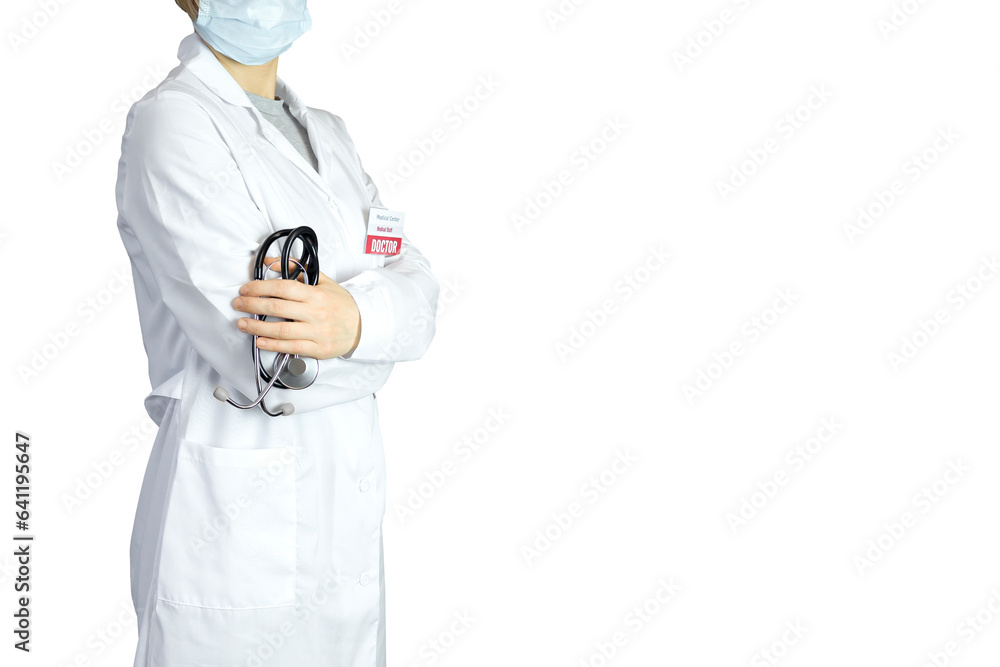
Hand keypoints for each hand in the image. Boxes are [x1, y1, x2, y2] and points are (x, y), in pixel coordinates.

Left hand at [231, 257, 360, 359]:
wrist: (363, 325)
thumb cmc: (342, 304)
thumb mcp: (324, 282)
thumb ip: (299, 270)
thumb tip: (272, 261)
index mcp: (316, 294)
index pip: (282, 288)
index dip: (260, 287)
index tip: (246, 289)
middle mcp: (315, 313)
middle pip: (277, 308)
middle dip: (252, 305)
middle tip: (238, 304)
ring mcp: (316, 332)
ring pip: (281, 330)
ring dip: (257, 328)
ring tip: (242, 324)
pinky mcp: (317, 348)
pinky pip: (290, 347)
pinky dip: (272, 345)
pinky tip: (260, 341)